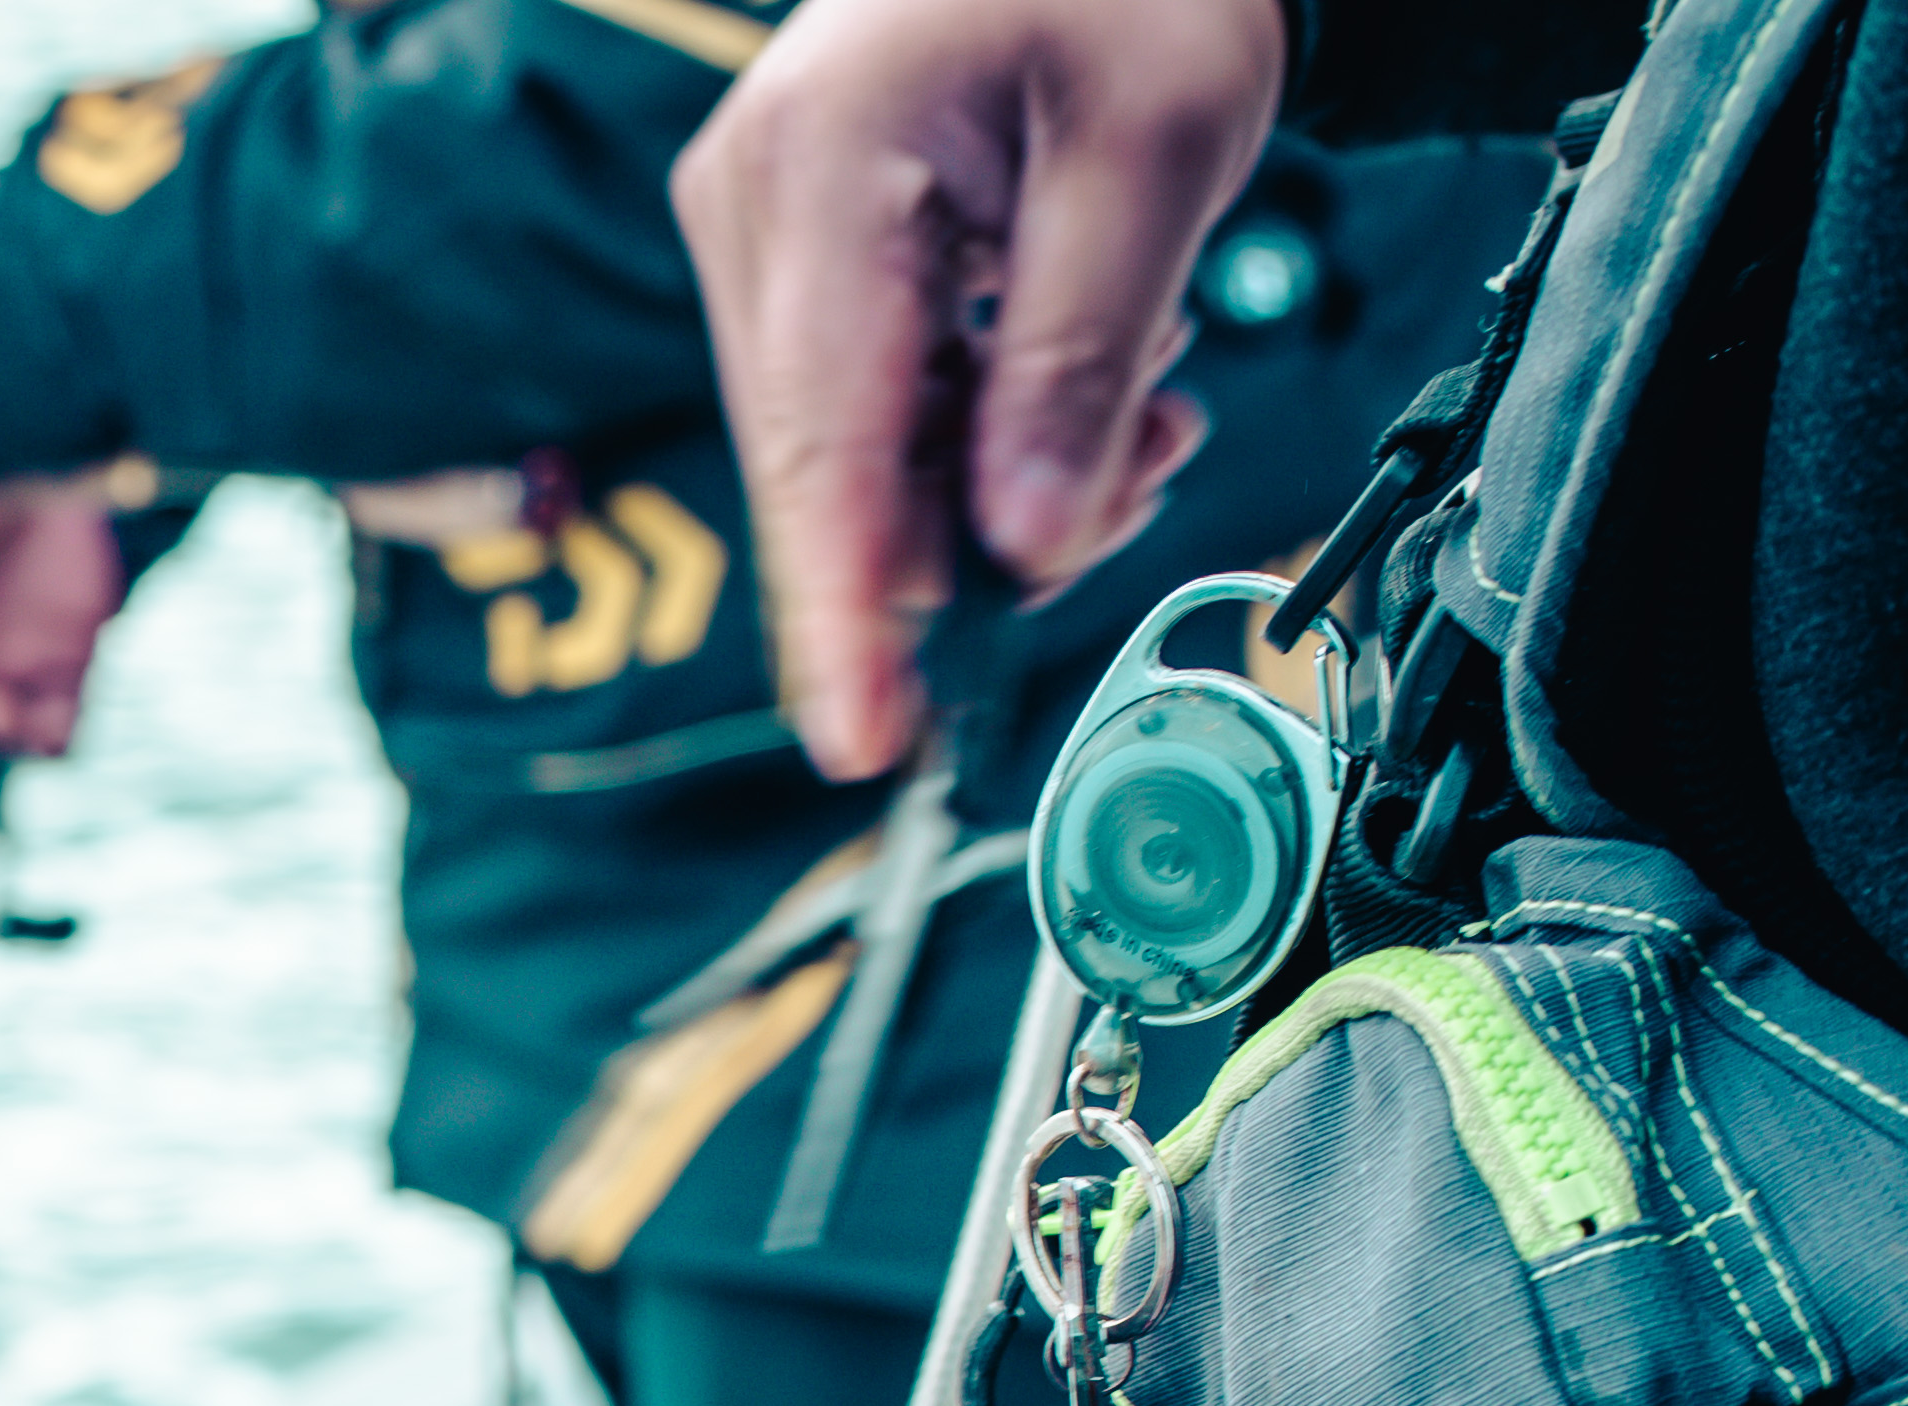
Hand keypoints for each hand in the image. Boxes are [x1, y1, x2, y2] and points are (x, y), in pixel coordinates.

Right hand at [670, 0, 1278, 777]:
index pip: (819, 446)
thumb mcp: (1156, 161)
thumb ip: (1080, 369)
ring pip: (849, 456)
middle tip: (1147, 475)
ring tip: (1141, 412)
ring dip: (991, 482)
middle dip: (975, 531)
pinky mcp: (790, 256)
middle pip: (826, 469)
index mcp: (822, 170)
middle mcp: (750, 211)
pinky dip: (972, 436)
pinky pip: (862, 408)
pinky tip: (1075, 388)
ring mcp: (756, 235)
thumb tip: (1026, 550)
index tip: (864, 743)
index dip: (844, 612)